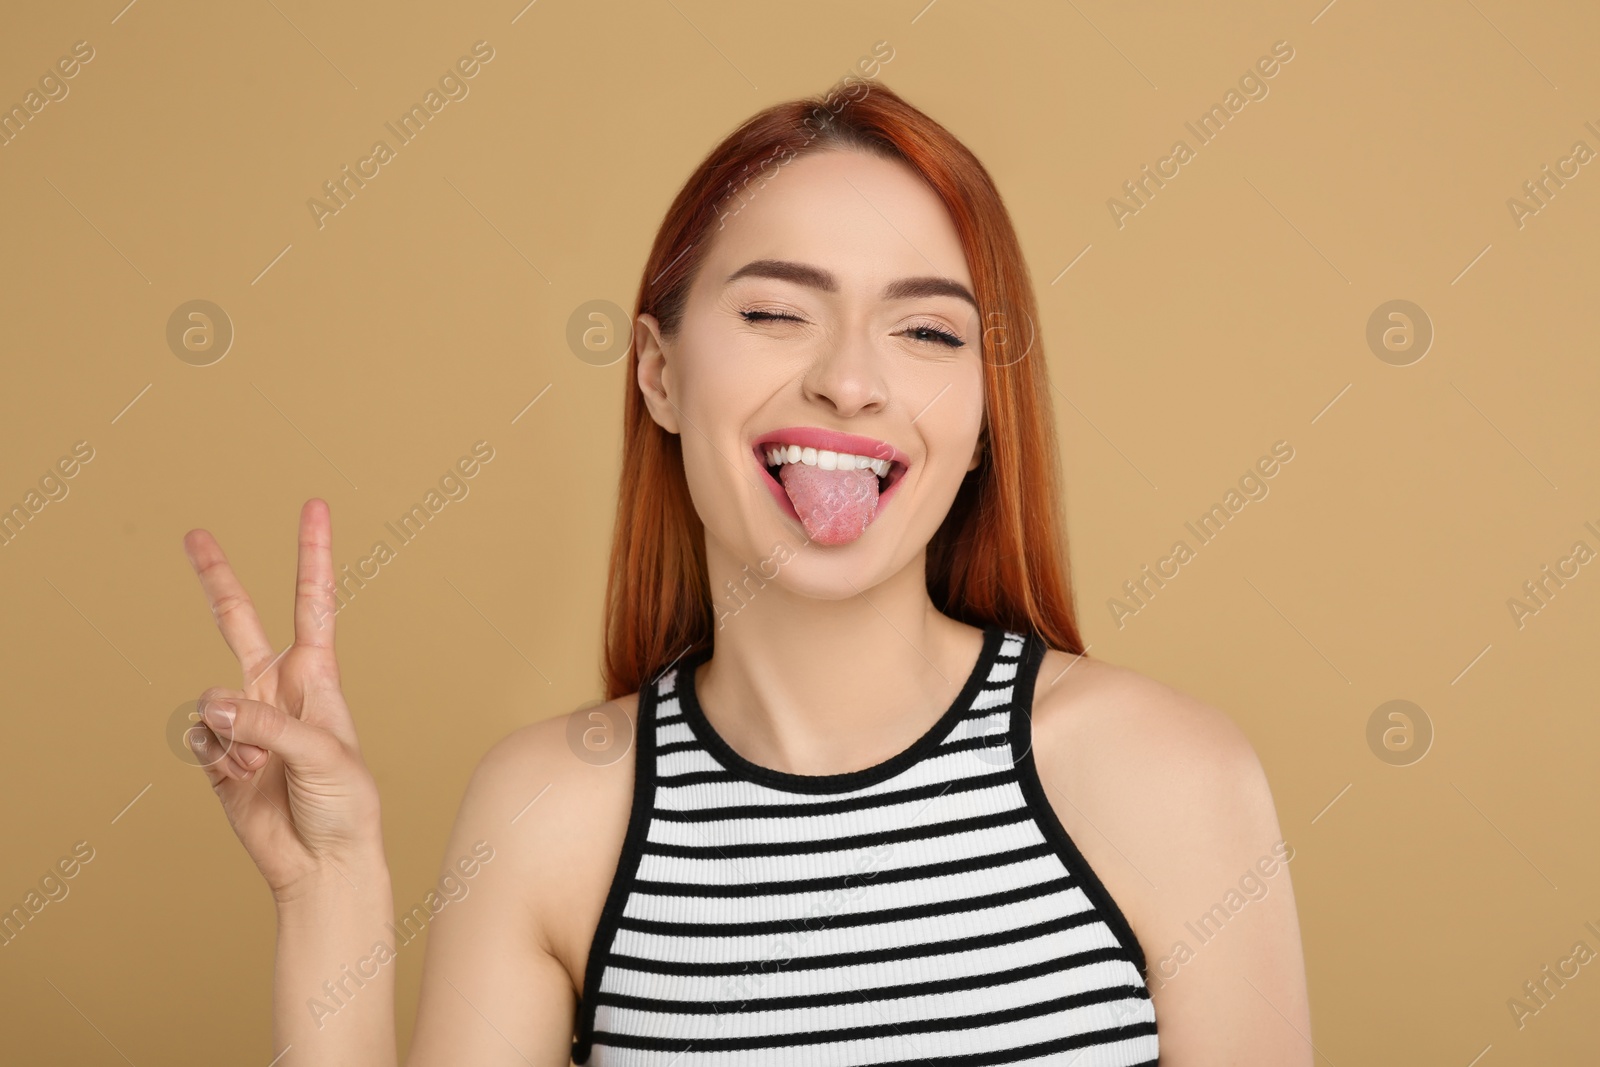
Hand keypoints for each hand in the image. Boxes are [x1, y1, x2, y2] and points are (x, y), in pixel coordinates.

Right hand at [183, 498, 383, 903]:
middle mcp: (277, 688)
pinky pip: (199, 738)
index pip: (312, 602)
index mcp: (317, 675)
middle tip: (194, 534)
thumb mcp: (322, 755)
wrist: (323, 862)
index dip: (311, 554)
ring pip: (212, 699)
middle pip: (239, 620)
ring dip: (233, 734)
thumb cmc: (345, 804)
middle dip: (218, 578)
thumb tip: (210, 701)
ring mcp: (244, 720)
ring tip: (265, 768)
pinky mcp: (218, 754)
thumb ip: (266, 723)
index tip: (313, 506)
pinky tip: (243, 778)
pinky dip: (217, 759)